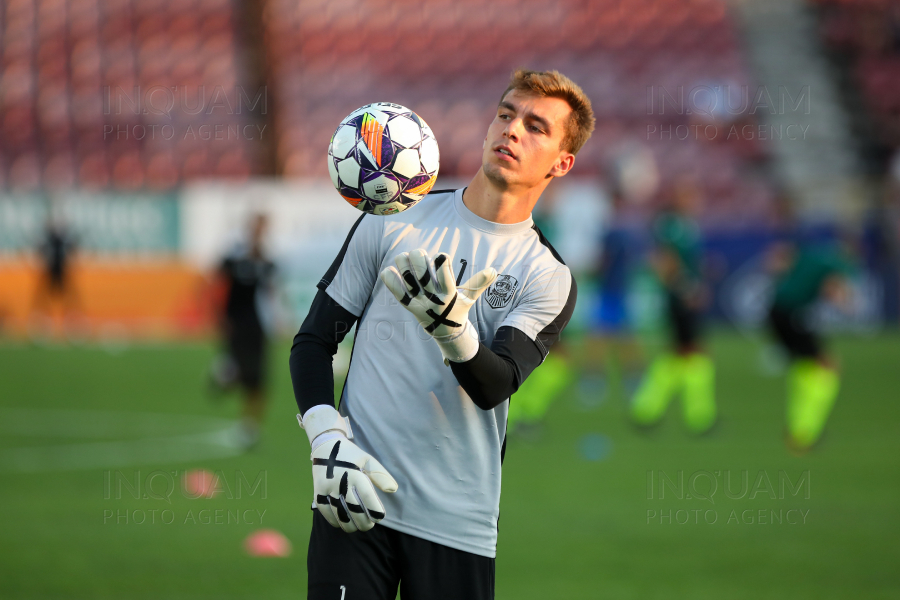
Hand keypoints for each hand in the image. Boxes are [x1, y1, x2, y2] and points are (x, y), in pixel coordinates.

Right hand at [311, 435, 397, 531]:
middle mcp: (341, 482)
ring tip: (357, 527)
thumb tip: (393, 489)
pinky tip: (342, 524)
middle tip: (369, 525)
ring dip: (349, 524)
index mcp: (355, 473)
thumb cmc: (351, 455)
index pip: (367, 496)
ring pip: (339, 513)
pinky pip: (325, 511)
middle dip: (363, 522)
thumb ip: (380, 475)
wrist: (326, 447)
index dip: (375, 510)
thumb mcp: (368, 460)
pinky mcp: (318, 492)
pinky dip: (334, 521)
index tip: (380, 517)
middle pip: (354, 508)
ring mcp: (328, 488)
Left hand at [380, 249, 496, 363]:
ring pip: (407, 280)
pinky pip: (396, 292)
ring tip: (404, 256)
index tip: (441, 255)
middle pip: (422, 275)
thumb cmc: (458, 309)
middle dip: (419, 258)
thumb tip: (493, 270)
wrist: (446, 332)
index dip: (442, 263)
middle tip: (420, 254)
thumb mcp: (470, 298)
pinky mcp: (409, 306)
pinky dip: (390, 280)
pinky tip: (389, 270)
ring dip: (403, 264)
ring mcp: (420, 303)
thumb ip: (479, 282)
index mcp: (449, 296)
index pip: (446, 278)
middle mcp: (434, 299)